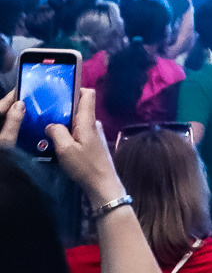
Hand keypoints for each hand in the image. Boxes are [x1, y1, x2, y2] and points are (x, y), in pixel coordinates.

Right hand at [13, 85, 124, 204]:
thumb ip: (57, 132)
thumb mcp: (65, 149)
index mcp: (88, 121)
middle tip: (47, 112)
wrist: (103, 184)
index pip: (88, 94)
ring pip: (78, 120)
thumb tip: (50, 124)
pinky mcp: (93, 143)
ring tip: (49, 126)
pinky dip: (70, 131)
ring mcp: (95, 133)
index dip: (76, 88)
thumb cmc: (85, 166)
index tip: (60, 92)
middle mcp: (93, 124)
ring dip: (66, 121)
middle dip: (65, 107)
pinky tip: (59, 141)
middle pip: (80, 106)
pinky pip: (79, 130)